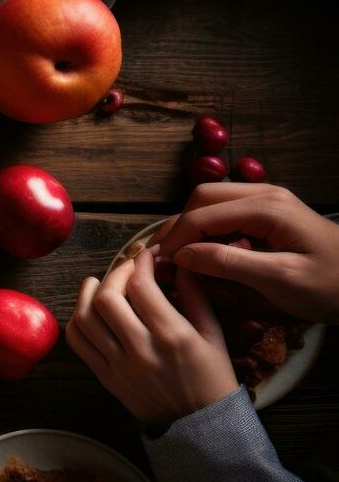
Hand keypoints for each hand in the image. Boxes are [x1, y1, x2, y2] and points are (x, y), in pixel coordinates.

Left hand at [66, 248, 238, 424]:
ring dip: (86, 294)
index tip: (146, 255)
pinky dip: (77, 320)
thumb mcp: (213, 335)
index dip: (140, 263)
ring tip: (95, 282)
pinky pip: (78, 343)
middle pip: (108, 298)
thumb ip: (195, 296)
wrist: (200, 427)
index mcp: (172, 336)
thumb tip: (178, 263)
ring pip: (84, 318)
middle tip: (125, 268)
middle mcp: (141, 349)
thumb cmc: (213, 378)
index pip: (141, 286)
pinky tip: (86, 310)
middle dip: (114, 273)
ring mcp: (118, 365)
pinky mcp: (105, 377)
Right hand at [156, 182, 338, 324]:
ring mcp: (269, 202)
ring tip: (178, 259)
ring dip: (191, 228)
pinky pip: (228, 214)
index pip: (202, 213)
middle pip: (203, 198)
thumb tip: (182, 256)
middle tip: (164, 259)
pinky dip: (209, 232)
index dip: (176, 239)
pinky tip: (204, 256)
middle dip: (179, 227)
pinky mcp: (271, 215)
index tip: (160, 267)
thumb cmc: (331, 286)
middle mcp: (266, 195)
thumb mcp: (279, 280)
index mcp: (268, 207)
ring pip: (212, 203)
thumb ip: (228, 263)